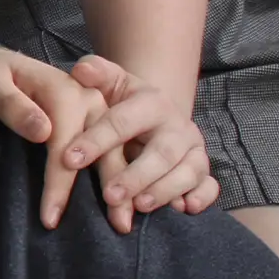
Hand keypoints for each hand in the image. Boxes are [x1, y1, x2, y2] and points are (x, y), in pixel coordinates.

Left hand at [0, 43, 130, 231]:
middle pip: (106, 150)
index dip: (59, 184)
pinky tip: (141, 204)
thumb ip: (12, 105)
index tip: (51, 217)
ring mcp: (101, 112)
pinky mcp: (103, 123)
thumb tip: (42, 132)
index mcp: (65, 91)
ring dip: (129, 189)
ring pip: (121, 154)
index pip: (65, 147)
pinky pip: (124, 152)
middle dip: (114, 190)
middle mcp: (91, 101)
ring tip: (125, 224)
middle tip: (118, 227)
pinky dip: (136, 177)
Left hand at [58, 54, 219, 222]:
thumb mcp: (110, 84)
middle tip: (110, 195)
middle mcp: (177, 127)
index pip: (122, 122)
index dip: (96, 140)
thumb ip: (97, 74)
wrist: (155, 113)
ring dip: (164, 190)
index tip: (69, 159)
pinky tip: (183, 210)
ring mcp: (193, 150)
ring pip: (188, 171)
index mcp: (151, 103)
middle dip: (136, 176)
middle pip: (162, 152)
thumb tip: (81, 69)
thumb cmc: (123, 103)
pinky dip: (201, 198)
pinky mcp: (203, 171)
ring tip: (139, 206)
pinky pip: (210, 186)